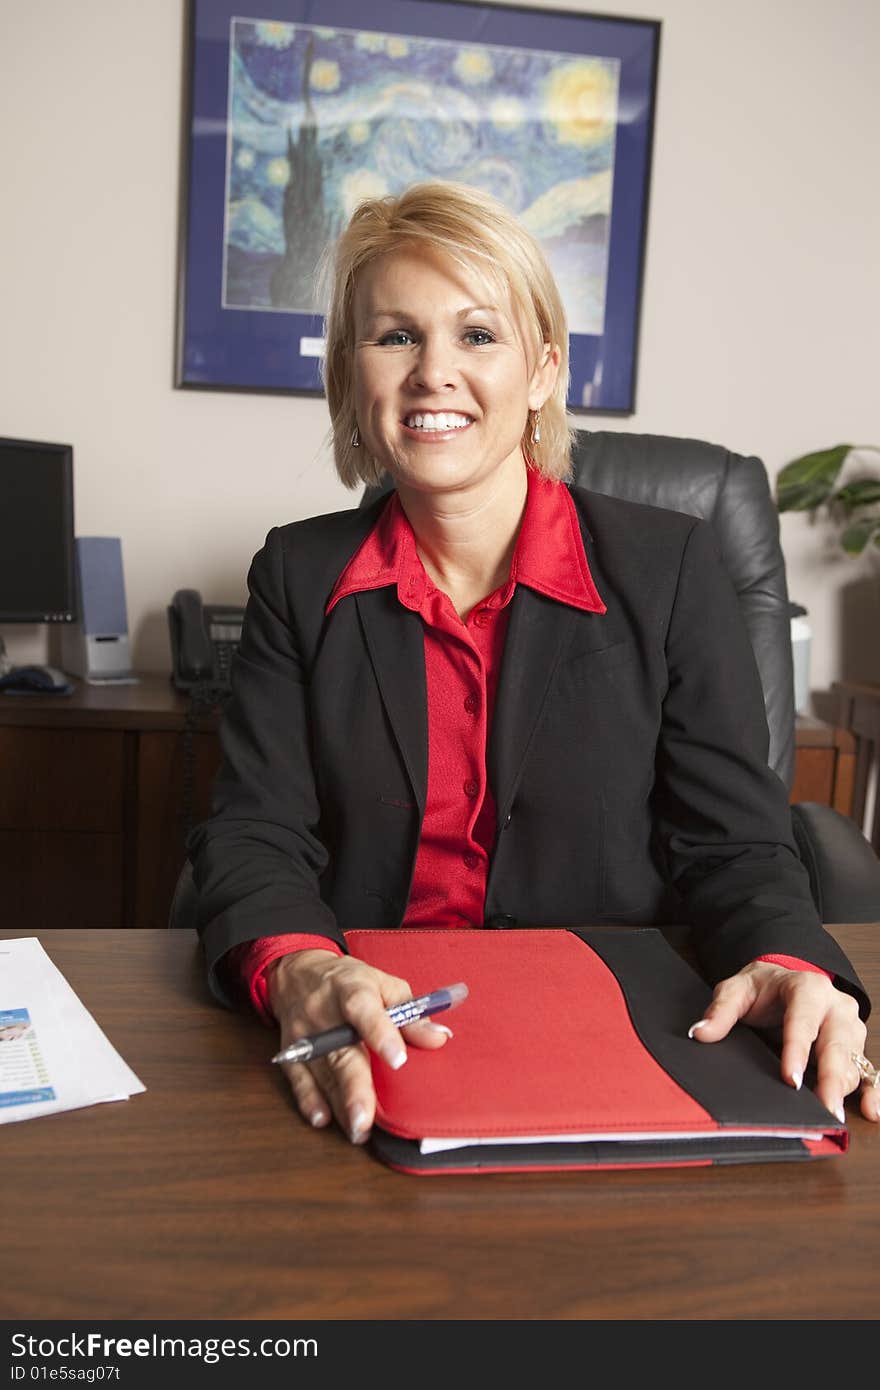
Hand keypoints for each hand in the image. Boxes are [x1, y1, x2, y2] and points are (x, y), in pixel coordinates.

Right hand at [266, 948, 451, 1142]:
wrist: (298, 973)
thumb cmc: (348, 981)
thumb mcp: (384, 984)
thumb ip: (411, 1012)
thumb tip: (438, 1038)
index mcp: (350, 988)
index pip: (363, 1008)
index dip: (380, 1032)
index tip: (398, 1059)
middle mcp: (324, 1012)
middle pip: (340, 1052)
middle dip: (353, 1087)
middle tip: (366, 1118)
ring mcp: (304, 1034)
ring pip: (322, 1073)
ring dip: (339, 1103)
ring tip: (358, 1129)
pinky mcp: (291, 1050)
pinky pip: (298, 1079)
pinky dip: (309, 1100)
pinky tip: (323, 1118)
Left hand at [688, 962, 878, 1123]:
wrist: (783, 979)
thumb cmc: (763, 988)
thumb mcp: (736, 989)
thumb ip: (720, 1010)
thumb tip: (701, 1033)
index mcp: (808, 988)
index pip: (804, 1020)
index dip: (798, 1050)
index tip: (790, 1079)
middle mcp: (836, 1007)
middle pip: (837, 1045)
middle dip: (830, 1078)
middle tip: (823, 1109)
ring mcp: (850, 1029)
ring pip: (852, 1061)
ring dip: (843, 1089)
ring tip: (831, 1116)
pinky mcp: (855, 1048)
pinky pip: (870, 1071)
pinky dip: (874, 1091)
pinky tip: (870, 1112)